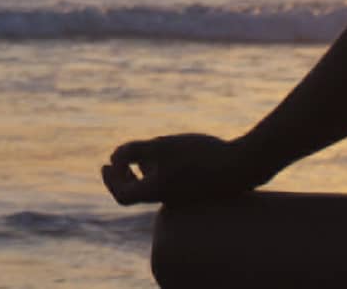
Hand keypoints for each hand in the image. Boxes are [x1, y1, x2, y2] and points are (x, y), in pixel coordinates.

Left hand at [101, 131, 266, 206]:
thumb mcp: (163, 147)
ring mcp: (184, 194)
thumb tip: (114, 156)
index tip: (105, 163)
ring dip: (141, 173)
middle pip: (136, 194)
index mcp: (156, 192)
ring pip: (153, 187)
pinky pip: (170, 182)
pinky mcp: (198, 186)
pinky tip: (168, 153)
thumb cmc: (200, 156)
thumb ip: (135, 151)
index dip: (111, 180)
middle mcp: (168, 198)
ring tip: (137, 157)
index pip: (123, 194)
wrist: (241, 167)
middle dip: (122, 177)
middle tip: (113, 162)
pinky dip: (160, 170)